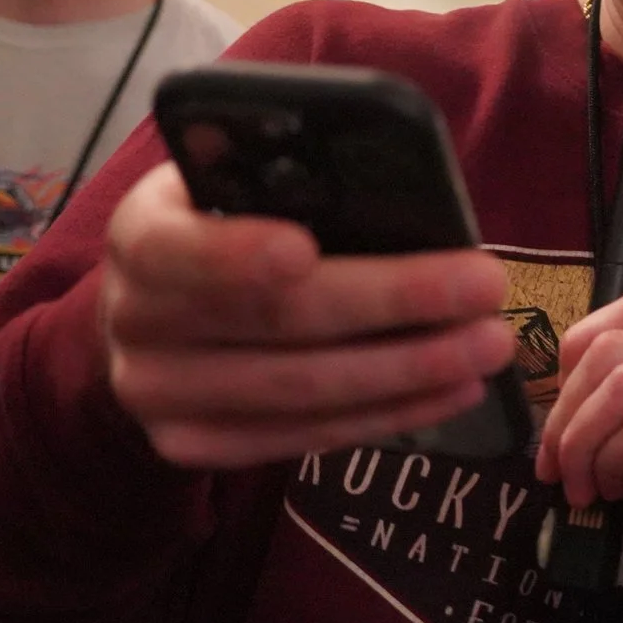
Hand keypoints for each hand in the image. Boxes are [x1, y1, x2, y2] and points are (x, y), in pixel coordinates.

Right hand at [101, 161, 515, 468]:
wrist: (156, 312)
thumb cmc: (225, 222)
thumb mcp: (232, 179)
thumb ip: (286, 176)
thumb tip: (396, 176)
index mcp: (140, 234)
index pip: (176, 247)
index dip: (236, 254)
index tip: (304, 250)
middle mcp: (134, 318)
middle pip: (274, 321)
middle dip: (393, 301)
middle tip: (485, 286)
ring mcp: (158, 393)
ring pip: (299, 391)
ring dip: (409, 371)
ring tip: (488, 346)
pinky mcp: (193, 446)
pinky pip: (301, 438)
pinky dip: (386, 415)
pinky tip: (450, 393)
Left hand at [534, 293, 622, 622]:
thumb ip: (621, 405)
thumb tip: (553, 388)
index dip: (576, 360)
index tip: (563, 424)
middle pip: (617, 344)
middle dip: (566, 410)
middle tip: (560, 468)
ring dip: (584, 441)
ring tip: (588, 488)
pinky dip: (611, 463)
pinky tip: (617, 494)